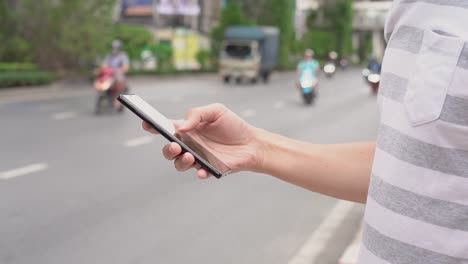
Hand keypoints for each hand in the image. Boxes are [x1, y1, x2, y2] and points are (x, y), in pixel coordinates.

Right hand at [142, 103, 262, 178]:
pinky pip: (200, 173)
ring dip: (180, 162)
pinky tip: (203, 170)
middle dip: (167, 149)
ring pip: (179, 164)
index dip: (153, 126)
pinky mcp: (209, 169)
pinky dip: (200, 173)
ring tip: (189, 156)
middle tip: (175, 146)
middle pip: (169, 150)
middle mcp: (190, 145)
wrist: (253, 143)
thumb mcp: (216, 111)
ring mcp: (198, 158)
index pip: (166, 128)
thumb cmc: (233, 126)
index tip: (147, 124)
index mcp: (188, 129)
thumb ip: (197, 114)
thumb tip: (181, 126)